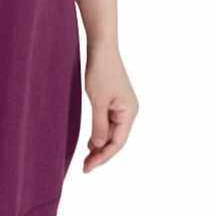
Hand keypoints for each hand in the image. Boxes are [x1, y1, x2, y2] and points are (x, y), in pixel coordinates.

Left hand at [83, 46, 137, 172]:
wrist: (102, 48)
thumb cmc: (101, 71)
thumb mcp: (98, 101)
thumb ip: (99, 125)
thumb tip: (99, 146)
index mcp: (129, 112)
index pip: (117, 143)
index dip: (102, 157)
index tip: (87, 167)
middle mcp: (129, 111)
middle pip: (116, 140)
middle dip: (101, 154)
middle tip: (85, 167)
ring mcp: (123, 106)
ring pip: (113, 133)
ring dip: (100, 145)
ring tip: (87, 157)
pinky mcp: (115, 101)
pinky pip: (109, 123)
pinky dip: (100, 133)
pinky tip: (91, 141)